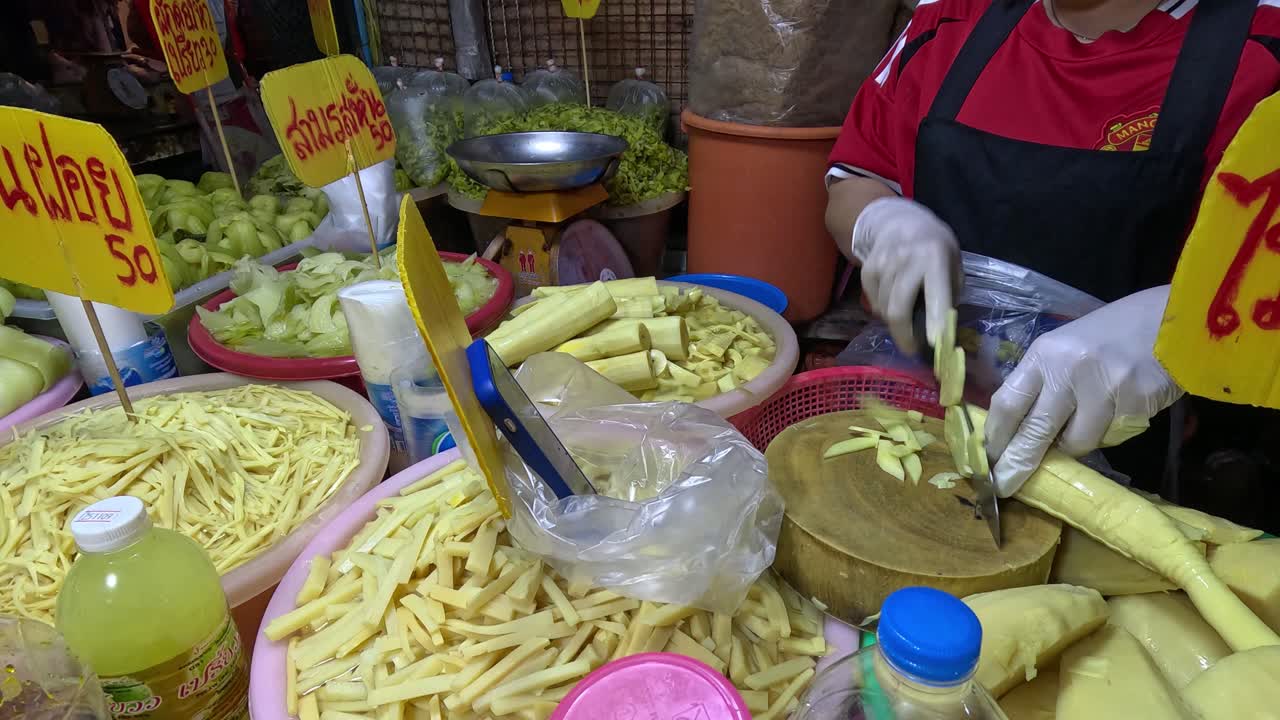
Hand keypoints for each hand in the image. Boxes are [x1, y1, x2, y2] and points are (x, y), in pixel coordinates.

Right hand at [852, 197, 961, 353]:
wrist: (897, 222)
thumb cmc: (933, 247)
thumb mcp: (951, 264)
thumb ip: (948, 293)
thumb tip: (943, 331)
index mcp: (935, 257)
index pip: (935, 295)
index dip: (934, 322)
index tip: (934, 344)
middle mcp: (906, 259)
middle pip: (898, 309)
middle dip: (904, 336)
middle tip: (911, 349)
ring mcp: (882, 264)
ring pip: (884, 309)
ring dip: (895, 321)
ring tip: (905, 316)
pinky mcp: (866, 270)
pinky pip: (873, 302)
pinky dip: (883, 308)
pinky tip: (892, 298)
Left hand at [984, 285, 1183, 496]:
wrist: (1173, 320)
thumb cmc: (1111, 335)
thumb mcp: (1065, 348)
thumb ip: (1042, 383)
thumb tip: (1017, 431)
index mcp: (1044, 355)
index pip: (1007, 402)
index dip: (994, 436)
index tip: (987, 459)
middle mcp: (1069, 371)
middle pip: (1034, 431)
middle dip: (1017, 463)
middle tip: (1004, 486)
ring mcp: (1104, 390)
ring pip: (1076, 442)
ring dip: (1075, 443)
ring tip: (1088, 419)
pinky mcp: (1135, 406)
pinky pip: (1110, 437)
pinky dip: (1108, 432)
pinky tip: (1117, 408)